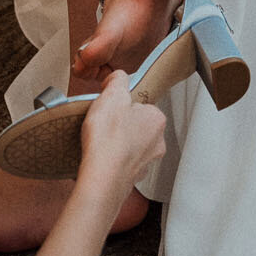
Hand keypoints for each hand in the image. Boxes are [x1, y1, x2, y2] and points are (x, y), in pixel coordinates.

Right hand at [78, 69, 165, 202]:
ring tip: (98, 142)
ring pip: (128, 145)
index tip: (109, 107)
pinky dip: (110, 160)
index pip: (140, 104)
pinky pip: (120, 163)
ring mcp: (146, 163)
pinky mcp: (132, 178)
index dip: (121, 104)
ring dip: (115, 143)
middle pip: (134, 125)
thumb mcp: (112, 95)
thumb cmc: (109, 138)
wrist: (102, 178)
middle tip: (102, 124)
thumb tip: (119, 77)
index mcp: (157, 119)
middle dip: (119, 124)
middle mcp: (157, 142)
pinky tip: (99, 157)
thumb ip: (118, 81)